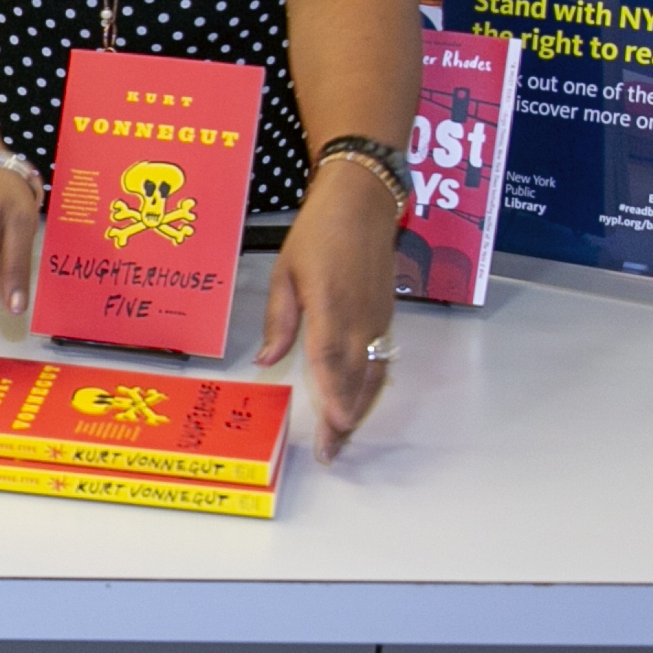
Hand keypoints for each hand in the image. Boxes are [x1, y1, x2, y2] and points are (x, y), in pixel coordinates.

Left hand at [257, 163, 401, 459]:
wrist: (364, 201)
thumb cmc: (319, 231)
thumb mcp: (285, 271)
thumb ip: (278, 320)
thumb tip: (266, 360)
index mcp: (331, 305)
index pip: (332, 360)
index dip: (334, 396)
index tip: (334, 426)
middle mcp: (361, 317)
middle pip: (356, 378)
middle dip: (345, 417)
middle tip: (333, 451)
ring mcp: (378, 318)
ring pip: (374, 373)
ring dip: (360, 407)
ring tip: (344, 436)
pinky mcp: (387, 315)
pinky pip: (381, 358)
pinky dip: (371, 386)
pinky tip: (359, 402)